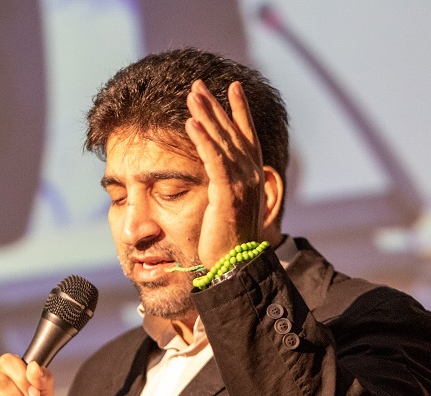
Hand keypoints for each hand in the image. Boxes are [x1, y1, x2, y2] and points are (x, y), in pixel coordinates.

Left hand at [185, 80, 265, 268]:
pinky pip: (213, 160)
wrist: (235, 264)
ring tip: (192, 94)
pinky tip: (191, 123)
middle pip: (231, 131)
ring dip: (206, 115)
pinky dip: (203, 140)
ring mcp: (241, 182)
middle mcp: (250, 174)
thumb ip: (227, 184)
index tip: (232, 86)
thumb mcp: (229, 205)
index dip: (240, 110)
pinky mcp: (228, 193)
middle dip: (215, 105)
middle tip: (198, 84)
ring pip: (222, 141)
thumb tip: (221, 173)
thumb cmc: (228, 239)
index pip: (246, 134)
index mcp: (251, 175)